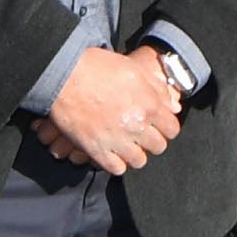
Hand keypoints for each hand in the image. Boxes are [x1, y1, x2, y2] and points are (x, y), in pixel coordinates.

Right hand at [35, 44, 183, 174]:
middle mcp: (137, 126)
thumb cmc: (98, 67)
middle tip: (140, 134)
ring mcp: (117, 140)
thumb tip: (171, 104)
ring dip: (134, 153)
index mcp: (150, 105)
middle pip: (158, 146)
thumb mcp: (134, 70)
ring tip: (126, 145)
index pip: (172, 129)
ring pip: (139, 161)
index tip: (157, 125)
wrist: (64, 76)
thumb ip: (156, 88)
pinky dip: (115, 163)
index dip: (165, 127)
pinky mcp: (97, 150)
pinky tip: (111, 153)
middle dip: (151, 141)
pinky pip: (117, 169)